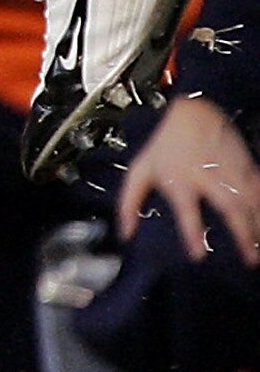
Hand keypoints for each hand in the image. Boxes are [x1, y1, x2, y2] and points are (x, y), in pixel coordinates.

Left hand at [120, 95, 259, 263]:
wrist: (194, 112)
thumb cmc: (167, 145)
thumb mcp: (142, 169)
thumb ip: (130, 201)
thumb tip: (125, 232)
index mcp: (179, 177)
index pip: (185, 208)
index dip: (191, 232)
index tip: (199, 255)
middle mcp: (205, 174)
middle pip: (226, 204)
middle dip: (241, 232)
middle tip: (249, 258)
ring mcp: (229, 169)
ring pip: (248, 199)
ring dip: (258, 224)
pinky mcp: (246, 166)